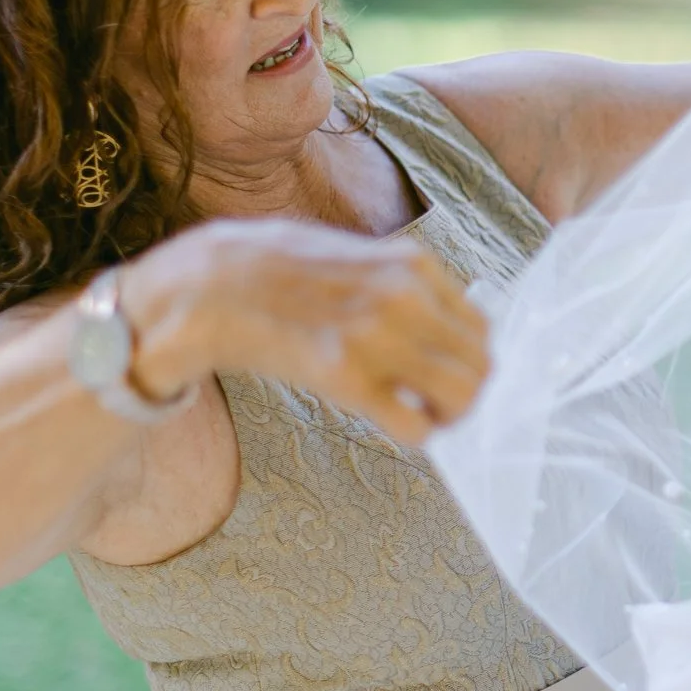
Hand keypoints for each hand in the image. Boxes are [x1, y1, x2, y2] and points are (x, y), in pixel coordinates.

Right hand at [124, 217, 490, 444]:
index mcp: (412, 265)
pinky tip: (390, 422)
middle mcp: (404, 297)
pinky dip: (414, 433)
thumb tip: (448, 323)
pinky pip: (415, 425)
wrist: (209, 283)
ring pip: (462, 396)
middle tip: (436, 404)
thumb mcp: (357, 256)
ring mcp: (377, 337)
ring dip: (448, 416)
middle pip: (481, 366)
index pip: (481, 328)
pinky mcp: (345, 377)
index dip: (468, 359)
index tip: (444, 373)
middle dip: (466, 393)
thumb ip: (404, 285)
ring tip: (419, 415)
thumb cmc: (280, 272)